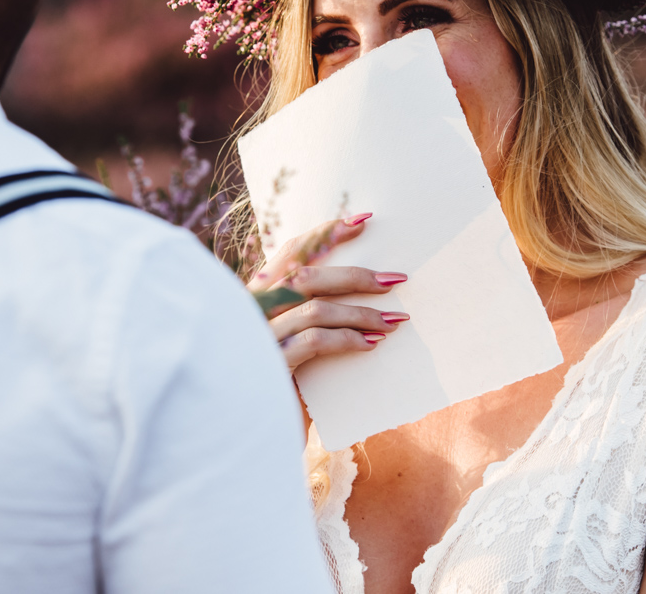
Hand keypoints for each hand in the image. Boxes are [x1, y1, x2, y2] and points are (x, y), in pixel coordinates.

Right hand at [248, 214, 408, 372]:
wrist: (250, 423)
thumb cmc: (275, 382)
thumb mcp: (286, 340)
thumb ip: (303, 313)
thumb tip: (355, 293)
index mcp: (256, 295)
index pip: (291, 251)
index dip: (326, 233)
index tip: (363, 221)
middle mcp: (254, 309)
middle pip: (307, 276)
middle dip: (356, 275)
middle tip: (395, 279)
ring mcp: (260, 335)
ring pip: (317, 309)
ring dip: (361, 313)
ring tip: (393, 321)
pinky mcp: (272, 361)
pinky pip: (316, 340)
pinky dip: (347, 339)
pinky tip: (370, 344)